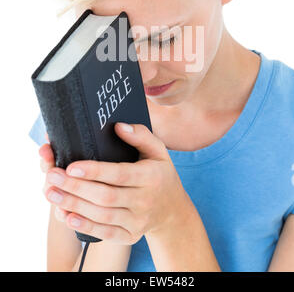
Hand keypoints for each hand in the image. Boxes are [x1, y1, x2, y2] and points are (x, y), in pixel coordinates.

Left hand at [44, 123, 188, 244]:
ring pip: (102, 216)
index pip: (119, 174)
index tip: (71, 166)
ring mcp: (138, 221)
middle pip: (106, 196)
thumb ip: (140, 135)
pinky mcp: (130, 236)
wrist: (173, 209)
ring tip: (51, 193)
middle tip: (52, 176)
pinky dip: (84, 226)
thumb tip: (118, 126)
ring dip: (74, 205)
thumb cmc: (160, 174)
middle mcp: (145, 200)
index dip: (94, 171)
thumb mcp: (158, 150)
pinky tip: (67, 215)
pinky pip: (105, 233)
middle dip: (75, 187)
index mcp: (151, 176)